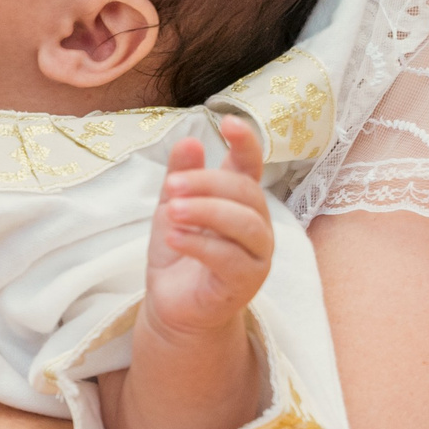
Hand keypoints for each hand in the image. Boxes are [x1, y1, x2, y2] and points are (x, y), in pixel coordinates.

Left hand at [145, 116, 271, 340]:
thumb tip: (188, 141)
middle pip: (245, 192)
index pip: (251, 165)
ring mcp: (256, 255)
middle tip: (171, 186)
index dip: (246, 142)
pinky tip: (174, 237)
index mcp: (240, 201)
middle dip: (208, 183)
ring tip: (171, 210)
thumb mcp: (172, 207)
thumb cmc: (179, 251)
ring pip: (243, 224)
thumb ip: (180, 176)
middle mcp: (257, 225)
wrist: (173, 305)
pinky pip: (228, 258)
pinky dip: (199, 244)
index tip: (228, 122)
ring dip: (206, 212)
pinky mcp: (245, 283)